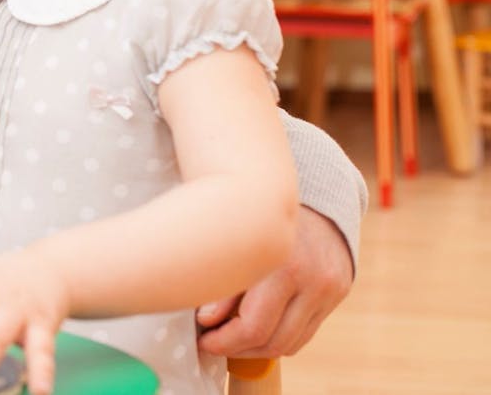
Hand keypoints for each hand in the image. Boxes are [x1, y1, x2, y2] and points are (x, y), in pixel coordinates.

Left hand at [196, 206, 353, 357]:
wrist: (310, 193)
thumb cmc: (260, 215)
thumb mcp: (236, 242)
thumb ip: (225, 286)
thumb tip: (206, 322)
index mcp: (284, 265)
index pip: (254, 328)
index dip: (224, 343)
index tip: (204, 342)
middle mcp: (314, 280)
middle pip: (274, 341)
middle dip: (239, 350)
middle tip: (213, 344)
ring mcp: (331, 289)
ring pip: (292, 343)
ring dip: (260, 349)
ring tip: (232, 339)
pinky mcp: (339, 292)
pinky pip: (307, 331)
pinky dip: (281, 336)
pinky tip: (258, 328)